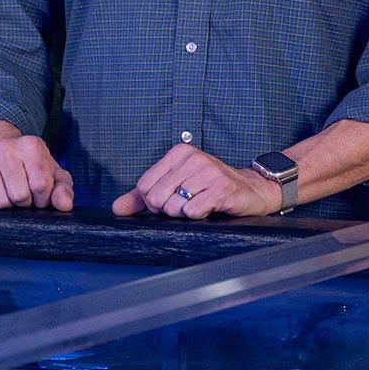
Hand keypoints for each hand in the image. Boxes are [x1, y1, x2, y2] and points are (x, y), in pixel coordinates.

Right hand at [0, 133, 72, 211]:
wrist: (2, 152)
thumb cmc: (32, 167)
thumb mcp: (53, 174)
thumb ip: (63, 189)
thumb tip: (65, 206)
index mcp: (31, 146)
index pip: (41, 185)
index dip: (43, 198)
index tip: (41, 195)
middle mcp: (6, 148)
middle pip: (19, 195)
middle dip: (25, 202)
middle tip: (24, 194)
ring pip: (0, 202)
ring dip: (8, 205)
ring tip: (10, 192)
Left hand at [111, 145, 281, 218]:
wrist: (252, 190)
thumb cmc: (211, 188)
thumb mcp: (176, 186)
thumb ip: (143, 197)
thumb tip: (116, 208)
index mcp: (178, 153)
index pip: (143, 186)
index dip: (153, 202)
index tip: (173, 198)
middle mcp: (192, 158)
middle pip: (155, 198)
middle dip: (167, 209)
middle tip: (187, 204)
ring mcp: (208, 171)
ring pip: (173, 207)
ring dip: (185, 213)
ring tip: (201, 204)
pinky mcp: (221, 188)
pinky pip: (192, 211)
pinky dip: (198, 215)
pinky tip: (210, 207)